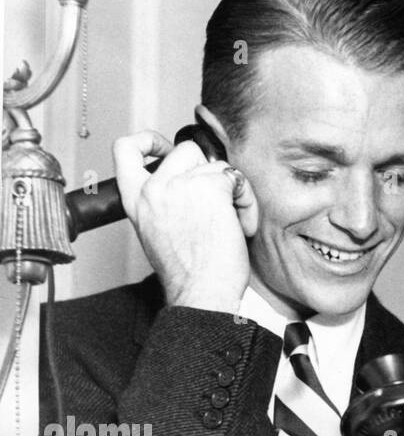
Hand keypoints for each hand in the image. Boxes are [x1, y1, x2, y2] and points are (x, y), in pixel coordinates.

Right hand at [113, 130, 258, 312]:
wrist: (201, 295)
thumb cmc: (189, 276)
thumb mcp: (159, 234)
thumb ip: (163, 203)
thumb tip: (185, 183)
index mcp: (136, 201)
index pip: (125, 150)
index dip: (145, 140)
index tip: (163, 149)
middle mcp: (154, 189)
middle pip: (184, 151)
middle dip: (206, 172)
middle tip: (216, 204)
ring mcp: (181, 186)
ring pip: (214, 164)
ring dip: (230, 190)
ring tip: (231, 223)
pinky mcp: (210, 188)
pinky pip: (236, 179)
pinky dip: (246, 201)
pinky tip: (242, 226)